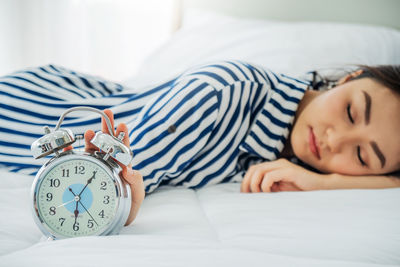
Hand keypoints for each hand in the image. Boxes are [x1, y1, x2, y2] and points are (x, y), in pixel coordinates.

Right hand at [64, 109, 144, 225]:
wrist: (108, 222)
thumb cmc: (125, 208)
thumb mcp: (136, 196)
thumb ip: (137, 183)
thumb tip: (131, 169)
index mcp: (122, 166)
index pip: (123, 148)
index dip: (123, 136)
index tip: (122, 125)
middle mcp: (107, 163)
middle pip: (107, 142)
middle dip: (107, 127)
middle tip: (107, 113)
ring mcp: (92, 167)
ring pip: (91, 149)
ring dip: (90, 139)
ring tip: (89, 132)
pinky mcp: (79, 173)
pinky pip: (73, 160)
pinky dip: (69, 151)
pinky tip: (68, 145)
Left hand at [240, 158, 325, 192]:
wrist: (321, 189)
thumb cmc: (302, 191)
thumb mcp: (281, 190)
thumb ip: (269, 188)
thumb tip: (253, 193)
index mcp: (274, 167)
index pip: (254, 170)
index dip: (246, 181)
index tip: (244, 194)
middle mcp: (277, 164)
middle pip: (254, 169)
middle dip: (247, 182)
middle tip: (247, 195)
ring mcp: (283, 166)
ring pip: (259, 171)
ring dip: (255, 184)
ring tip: (259, 194)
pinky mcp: (289, 171)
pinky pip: (270, 176)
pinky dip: (265, 185)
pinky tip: (269, 193)